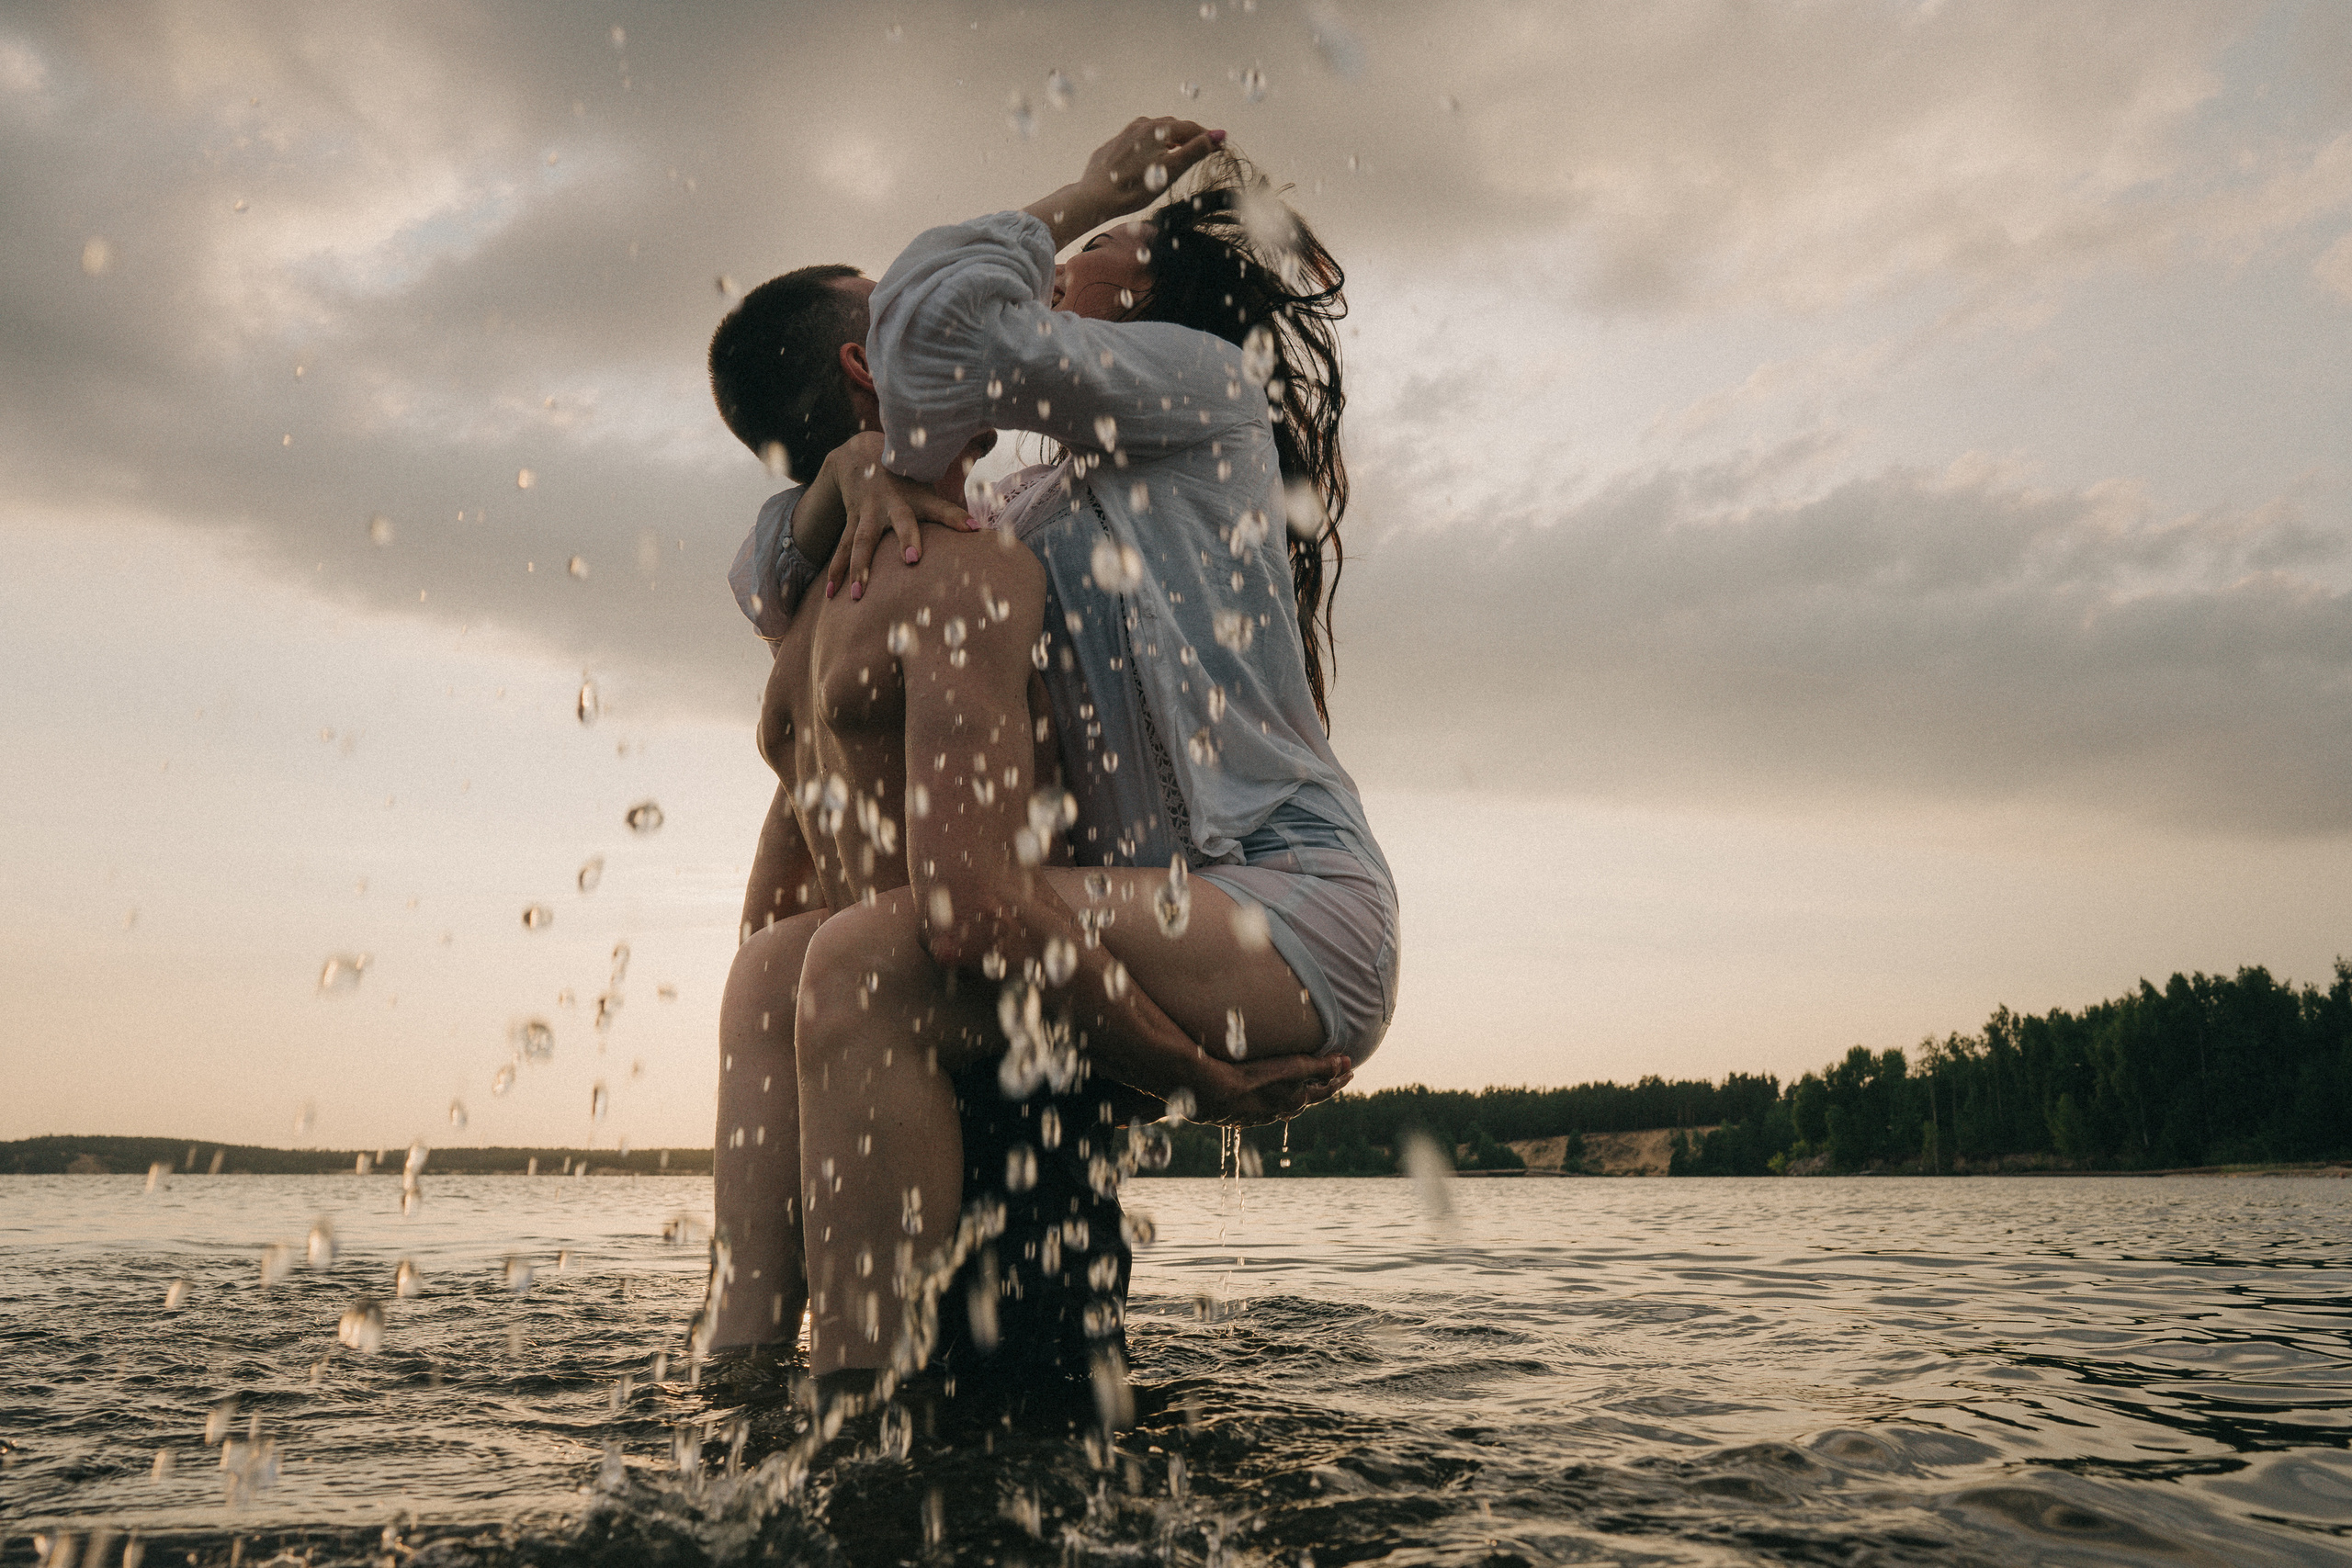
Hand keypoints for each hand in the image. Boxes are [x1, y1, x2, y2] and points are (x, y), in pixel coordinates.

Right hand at [821, 439, 974, 601]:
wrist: (858, 455)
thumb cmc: (904, 476)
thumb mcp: (929, 478)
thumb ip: (958, 487)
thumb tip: (990, 454)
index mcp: (916, 496)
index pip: (941, 506)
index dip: (956, 516)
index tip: (974, 528)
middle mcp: (892, 504)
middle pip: (901, 521)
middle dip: (907, 538)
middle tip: (912, 559)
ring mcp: (868, 514)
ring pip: (863, 541)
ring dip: (860, 567)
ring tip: (859, 595)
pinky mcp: (851, 521)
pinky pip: (842, 549)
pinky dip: (836, 571)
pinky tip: (832, 594)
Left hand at [1078, 117, 1222, 216]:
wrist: (1094, 197)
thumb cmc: (1135, 187)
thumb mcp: (1171, 170)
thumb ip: (1196, 151)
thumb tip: (1220, 134)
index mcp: (1158, 128)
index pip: (1190, 128)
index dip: (1207, 137)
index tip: (1219, 145)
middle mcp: (1141, 125)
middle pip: (1173, 126)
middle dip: (1189, 136)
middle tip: (1201, 149)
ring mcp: (1125, 133)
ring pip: (1154, 131)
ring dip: (1170, 139)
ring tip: (1177, 152)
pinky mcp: (1113, 145)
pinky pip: (1138, 140)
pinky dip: (1151, 145)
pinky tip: (1150, 158)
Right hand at [1191, 1053, 1352, 1127]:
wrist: (1213, 1092)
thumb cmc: (1253, 1075)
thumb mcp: (1292, 1067)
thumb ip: (1319, 1066)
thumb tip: (1347, 1063)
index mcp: (1296, 1100)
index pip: (1325, 1089)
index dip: (1339, 1079)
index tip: (1350, 1071)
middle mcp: (1281, 1111)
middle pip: (1306, 1099)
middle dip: (1318, 1087)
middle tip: (1328, 1079)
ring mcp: (1260, 1115)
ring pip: (1284, 1104)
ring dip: (1293, 1094)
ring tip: (1297, 1088)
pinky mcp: (1241, 1114)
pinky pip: (1262, 1107)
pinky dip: (1270, 1098)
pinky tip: (1262, 1095)